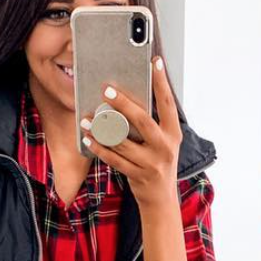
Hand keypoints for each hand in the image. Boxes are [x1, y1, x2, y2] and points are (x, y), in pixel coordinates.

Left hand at [80, 56, 181, 209]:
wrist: (161, 199)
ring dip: (102, 129)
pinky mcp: (138, 175)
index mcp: (173, 134)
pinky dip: (100, 148)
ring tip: (87, 118)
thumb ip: (151, 123)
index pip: (168, 104)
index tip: (155, 62)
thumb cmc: (158, 163)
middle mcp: (165, 147)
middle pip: (143, 121)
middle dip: (124, 105)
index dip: (162, 82)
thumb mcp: (163, 142)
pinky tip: (88, 139)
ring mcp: (152, 163)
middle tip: (107, 91)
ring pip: (123, 142)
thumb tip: (126, 97)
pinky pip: (115, 159)